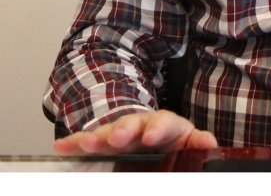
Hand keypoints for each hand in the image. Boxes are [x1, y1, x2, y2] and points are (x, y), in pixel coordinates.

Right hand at [53, 110, 218, 155]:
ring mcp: (118, 133)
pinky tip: (60, 147)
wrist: (154, 133)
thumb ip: (197, 142)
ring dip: (95, 138)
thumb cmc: (171, 139)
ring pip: (105, 133)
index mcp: (162, 124)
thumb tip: (209, 143)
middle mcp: (138, 125)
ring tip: (84, 144)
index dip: (156, 129)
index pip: (162, 123)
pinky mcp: (103, 143)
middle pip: (129, 125)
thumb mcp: (187, 140)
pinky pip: (86, 142)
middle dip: (121, 131)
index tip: (151, 137)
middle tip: (115, 139)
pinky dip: (74, 144)